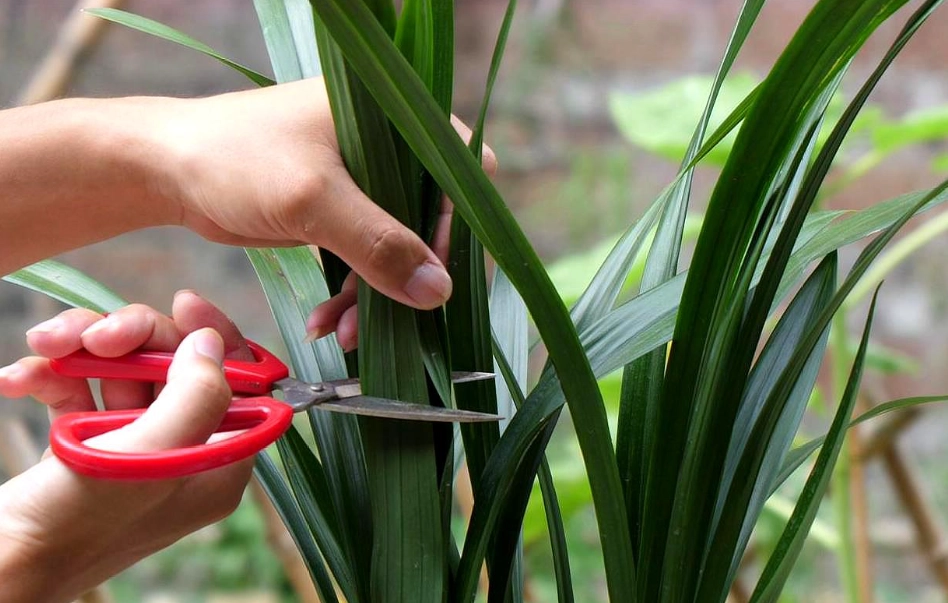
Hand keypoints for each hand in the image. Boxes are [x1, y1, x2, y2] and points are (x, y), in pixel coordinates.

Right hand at [0, 292, 252, 602]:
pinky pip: (79, 391)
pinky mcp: (85, 447)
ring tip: (46, 345)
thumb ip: (195, 397)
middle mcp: (183, 455)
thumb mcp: (148, 458)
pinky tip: (18, 379)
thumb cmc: (73, 525)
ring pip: (122, 371)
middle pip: (175, 366)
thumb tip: (213, 343)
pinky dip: (51, 377)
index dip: (217, 338)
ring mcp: (133, 451)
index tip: (183, 304)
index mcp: (217, 466)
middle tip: (95, 335)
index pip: (240, 384)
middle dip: (132, 339)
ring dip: (82, 350)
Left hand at [147, 79, 495, 340]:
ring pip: (399, 248)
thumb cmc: (236, 159)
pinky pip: (368, 258)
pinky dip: (352, 294)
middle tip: (386, 321)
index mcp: (397, 117)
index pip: (462, 176)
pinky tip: (326, 322)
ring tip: (343, 333)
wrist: (169, 168)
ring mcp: (367, 180)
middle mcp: (391, 145)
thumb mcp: (312, 199)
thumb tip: (439, 292)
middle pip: (433, 221)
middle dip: (406, 278)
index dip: (457, 231)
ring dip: (377, 296)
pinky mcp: (343, 209)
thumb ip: (379, 244)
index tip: (433, 280)